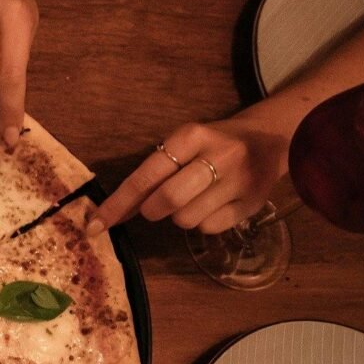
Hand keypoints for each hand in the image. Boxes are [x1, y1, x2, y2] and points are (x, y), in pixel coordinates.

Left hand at [87, 111, 289, 235]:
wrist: (269, 138)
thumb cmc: (212, 145)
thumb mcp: (183, 145)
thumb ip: (153, 174)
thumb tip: (113, 212)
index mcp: (191, 136)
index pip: (145, 176)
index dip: (117, 204)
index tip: (94, 225)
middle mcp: (217, 155)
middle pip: (167, 201)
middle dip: (152, 211)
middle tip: (157, 206)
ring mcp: (238, 180)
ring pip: (186, 219)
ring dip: (180, 216)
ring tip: (196, 198)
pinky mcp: (252, 203)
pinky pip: (209, 227)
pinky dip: (203, 222)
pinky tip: (215, 204)